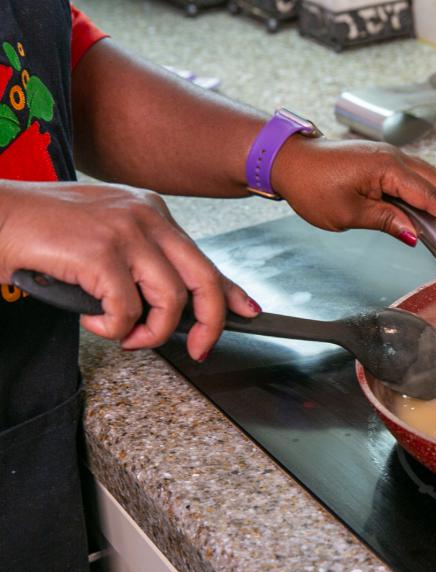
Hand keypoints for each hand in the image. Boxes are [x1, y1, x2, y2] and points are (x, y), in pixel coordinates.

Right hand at [0, 181, 257, 360]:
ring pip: (170, 301)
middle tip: (198, 350)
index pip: (203, 258)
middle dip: (209, 324)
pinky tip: (92, 320)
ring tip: (124, 336)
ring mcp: (125, 232)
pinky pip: (127, 311)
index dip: (230, 292)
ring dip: (150, 333)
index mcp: (150, 210)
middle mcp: (146, 215)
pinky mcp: (101, 252)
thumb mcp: (107, 242)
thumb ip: (145, 264)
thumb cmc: (41, 231)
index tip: (248, 313)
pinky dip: (112, 329)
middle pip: (204, 279)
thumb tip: (179, 303)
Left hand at [269, 138, 435, 241]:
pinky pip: (412, 175)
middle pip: (434, 183)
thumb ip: (386, 221)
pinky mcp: (381, 159)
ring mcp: (387, 155)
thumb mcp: (349, 213)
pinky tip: (425, 207)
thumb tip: (413, 234)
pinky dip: (425, 191)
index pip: (429, 196)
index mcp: (387, 169)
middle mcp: (392, 157)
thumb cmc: (311, 185)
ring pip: (426, 177)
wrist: (288, 161)